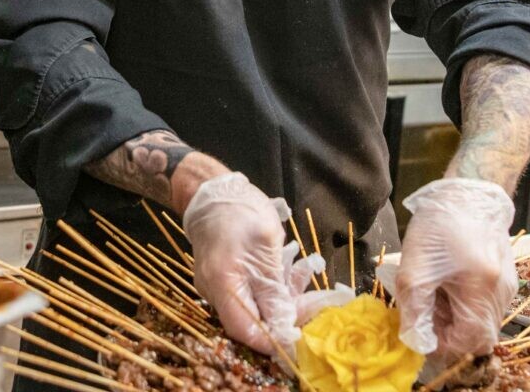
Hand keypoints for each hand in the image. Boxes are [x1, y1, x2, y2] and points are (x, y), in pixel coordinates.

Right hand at [183, 172, 297, 355]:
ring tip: (307, 266)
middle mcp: (215, 291)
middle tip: (315, 298)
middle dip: (286, 310)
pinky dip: (274, 281)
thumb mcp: (267, 247)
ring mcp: (218, 284)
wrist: (213, 190)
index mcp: (222, 285)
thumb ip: (274, 289)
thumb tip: (284, 324)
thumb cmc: (240, 211)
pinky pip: (251, 288)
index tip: (299, 337)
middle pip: (252, 318)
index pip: (245, 330)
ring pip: (255, 302)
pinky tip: (293, 263)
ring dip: (284, 290)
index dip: (272, 339)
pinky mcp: (225, 276)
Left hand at [393, 178, 516, 359]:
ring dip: (456, 318)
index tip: (422, 331)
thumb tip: (416, 343)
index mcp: (483, 290)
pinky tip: (447, 285)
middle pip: (478, 335)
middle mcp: (502, 293)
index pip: (471, 342)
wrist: (466, 193)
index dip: (445, 345)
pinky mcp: (505, 278)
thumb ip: (414, 310)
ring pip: (482, 321)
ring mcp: (507, 286)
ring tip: (434, 294)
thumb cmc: (439, 226)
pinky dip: (465, 305)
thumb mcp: (415, 269)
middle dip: (449, 332)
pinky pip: (486, 305)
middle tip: (425, 312)